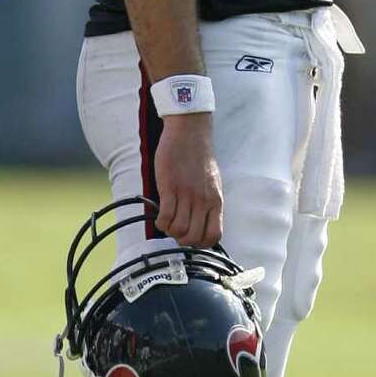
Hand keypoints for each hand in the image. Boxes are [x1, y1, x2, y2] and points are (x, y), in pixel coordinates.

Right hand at [154, 114, 222, 246]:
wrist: (190, 133)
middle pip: (193, 237)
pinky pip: (165, 216)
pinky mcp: (170, 187)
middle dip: (181, 240)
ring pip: (178, 229)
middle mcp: (203, 201)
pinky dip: (160, 222)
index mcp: (216, 201)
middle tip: (175, 230)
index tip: (191, 237)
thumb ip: (208, 203)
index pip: (213, 236)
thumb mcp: (212, 184)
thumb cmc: (199, 157)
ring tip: (167, 221)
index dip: (200, 243)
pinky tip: (159, 215)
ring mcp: (187, 195)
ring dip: (169, 231)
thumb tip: (198, 221)